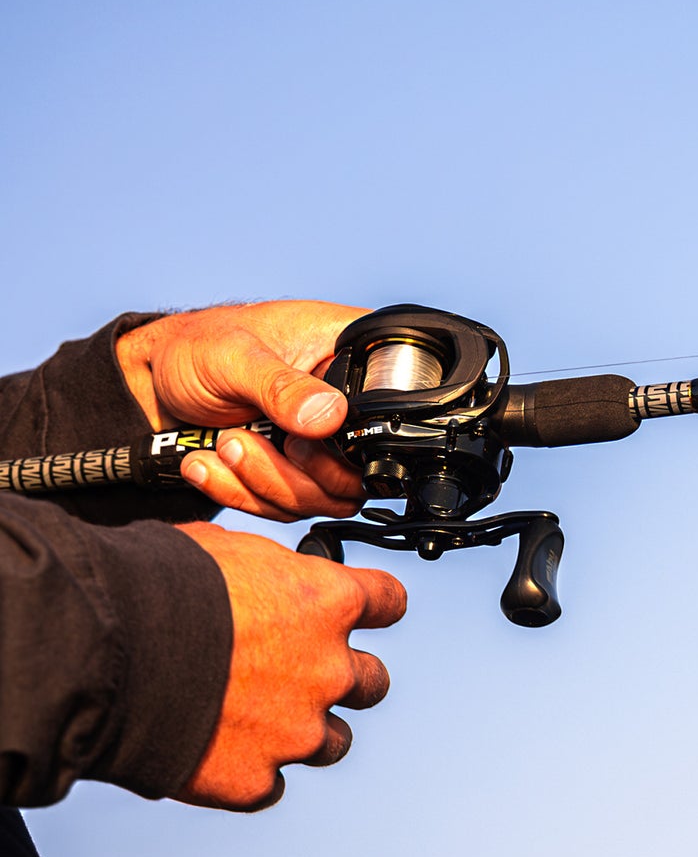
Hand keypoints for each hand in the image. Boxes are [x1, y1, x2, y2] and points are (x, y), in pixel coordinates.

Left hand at [116, 301, 368, 520]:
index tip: (302, 437)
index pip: (392, 406)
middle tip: (245, 439)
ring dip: (265, 483)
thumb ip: (282, 387)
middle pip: (359, 473)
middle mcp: (345, 403)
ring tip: (223, 445)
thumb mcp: (234, 357)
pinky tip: (206, 462)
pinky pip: (286, 509)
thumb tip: (329, 417)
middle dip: (298, 473)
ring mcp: (320, 444)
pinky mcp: (292, 472)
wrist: (146, 384)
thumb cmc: (191, 347)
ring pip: (324, 499)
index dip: (358, 437)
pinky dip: (241, 494)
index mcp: (351, 355)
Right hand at [172, 522, 406, 811]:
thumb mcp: (226, 549)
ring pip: (332, 742)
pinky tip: (213, 752)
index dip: (372, 607)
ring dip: (302, 731)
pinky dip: (248, 772)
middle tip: (298, 675)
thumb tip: (270, 578)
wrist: (99, 653)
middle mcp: (330, 669)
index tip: (361, 613)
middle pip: (372, 682)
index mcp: (329, 602)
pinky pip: (270, 785)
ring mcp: (297, 731)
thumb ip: (270, 573)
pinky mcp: (256, 780)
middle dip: (340, 678)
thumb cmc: (153, 587)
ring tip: (252, 721)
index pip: (389, 602)